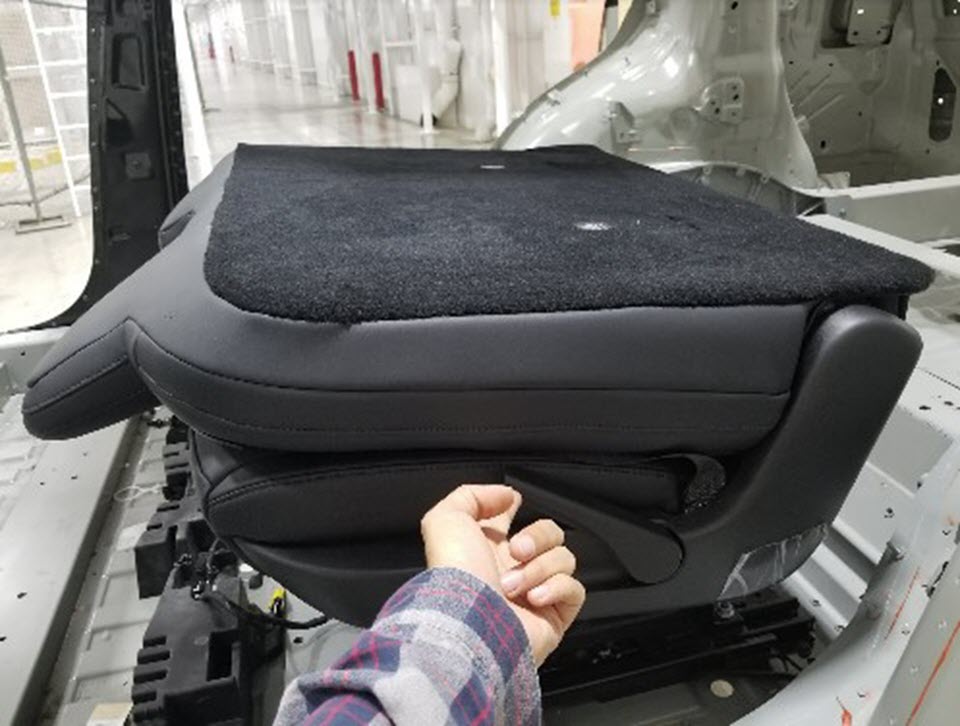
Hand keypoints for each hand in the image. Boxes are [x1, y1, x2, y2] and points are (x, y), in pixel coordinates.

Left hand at [420, 484, 585, 665]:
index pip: (505, 521)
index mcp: (486, 548)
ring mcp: (534, 594)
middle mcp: (511, 570)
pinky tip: (534, 597)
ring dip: (540, 567)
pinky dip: (557, 588)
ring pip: (564, 558)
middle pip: (549, 534)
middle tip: (518, 550)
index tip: (515, 500)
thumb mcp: (445, 519)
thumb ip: (472, 495)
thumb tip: (507, 496)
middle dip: (538, 535)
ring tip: (514, 585)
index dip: (512, 507)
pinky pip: (574, 589)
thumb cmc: (454, 576)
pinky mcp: (553, 617)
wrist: (470, 623)